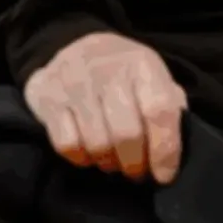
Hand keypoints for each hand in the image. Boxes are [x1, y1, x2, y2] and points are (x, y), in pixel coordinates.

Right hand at [22, 31, 184, 182]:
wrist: (75, 47)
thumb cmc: (124, 73)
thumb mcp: (153, 78)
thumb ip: (170, 106)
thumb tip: (176, 147)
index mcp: (142, 64)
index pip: (159, 111)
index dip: (165, 148)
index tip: (165, 174)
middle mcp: (107, 70)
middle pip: (127, 133)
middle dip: (135, 164)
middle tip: (137, 172)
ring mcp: (74, 83)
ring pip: (96, 143)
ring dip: (109, 163)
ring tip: (114, 163)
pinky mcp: (47, 97)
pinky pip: (66, 144)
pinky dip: (81, 158)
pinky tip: (89, 155)